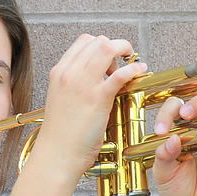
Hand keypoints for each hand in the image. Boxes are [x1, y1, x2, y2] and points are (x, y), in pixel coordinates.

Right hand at [36, 35, 146, 175]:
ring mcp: (83, 84)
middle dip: (115, 47)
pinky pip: (120, 74)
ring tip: (132, 65)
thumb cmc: (62, 133)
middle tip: (123, 62)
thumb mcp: (62, 100)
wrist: (57, 154)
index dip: (101, 45)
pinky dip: (133, 69)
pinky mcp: (98, 98)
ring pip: (107, 49)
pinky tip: (139, 71)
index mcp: (59, 72)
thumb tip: (97, 78)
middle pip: (98, 41)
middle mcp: (69, 73)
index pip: (84, 41)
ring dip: (124, 52)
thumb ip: (75, 85)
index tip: (110, 58)